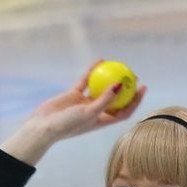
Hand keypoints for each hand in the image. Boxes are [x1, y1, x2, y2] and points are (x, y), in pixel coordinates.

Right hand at [25, 59, 148, 141]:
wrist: (44, 126)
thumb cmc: (68, 125)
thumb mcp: (89, 112)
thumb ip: (105, 99)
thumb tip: (120, 85)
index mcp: (102, 121)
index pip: (124, 111)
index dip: (135, 101)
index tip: (142, 88)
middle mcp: (96, 112)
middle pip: (115, 99)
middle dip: (126, 89)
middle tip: (133, 75)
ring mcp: (85, 103)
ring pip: (101, 88)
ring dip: (110, 78)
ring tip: (119, 65)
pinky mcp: (74, 95)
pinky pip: (86, 80)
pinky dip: (92, 71)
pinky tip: (99, 60)